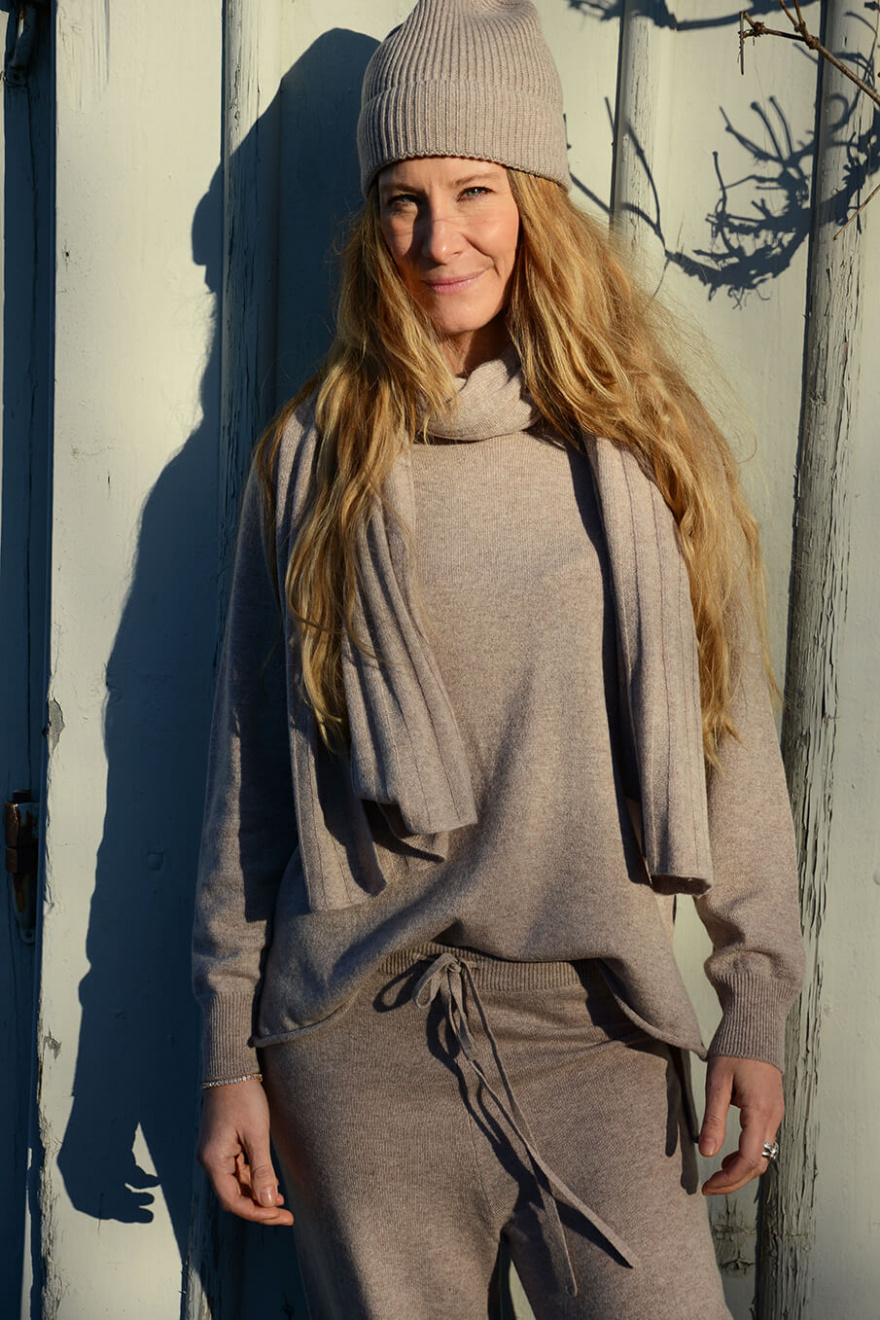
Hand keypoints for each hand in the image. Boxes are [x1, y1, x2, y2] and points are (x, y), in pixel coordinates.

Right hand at [197, 1078, 293, 1225]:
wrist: (231, 1069)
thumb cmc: (243, 1097)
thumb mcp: (257, 1134)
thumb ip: (262, 1170)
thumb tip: (269, 1203)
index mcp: (214, 1160)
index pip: (233, 1201)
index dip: (257, 1213)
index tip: (281, 1217)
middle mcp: (209, 1160)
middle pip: (233, 1196)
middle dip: (259, 1207)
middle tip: (286, 1216)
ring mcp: (215, 1153)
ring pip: (236, 1184)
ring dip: (257, 1195)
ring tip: (282, 1204)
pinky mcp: (222, 1146)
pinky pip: (236, 1171)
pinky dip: (252, 1180)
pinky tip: (270, 1184)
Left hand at [699, 1054, 782, 1195]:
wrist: (755, 1024)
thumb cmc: (733, 1049)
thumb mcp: (717, 1082)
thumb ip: (713, 1119)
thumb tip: (707, 1154)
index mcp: (760, 1111)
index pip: (749, 1160)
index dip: (728, 1179)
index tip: (707, 1186)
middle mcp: (773, 1117)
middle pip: (759, 1164)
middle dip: (734, 1181)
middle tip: (709, 1188)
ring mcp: (776, 1113)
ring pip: (763, 1155)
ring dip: (741, 1170)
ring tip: (716, 1174)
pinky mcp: (773, 1109)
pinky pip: (764, 1142)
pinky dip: (748, 1155)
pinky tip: (729, 1153)